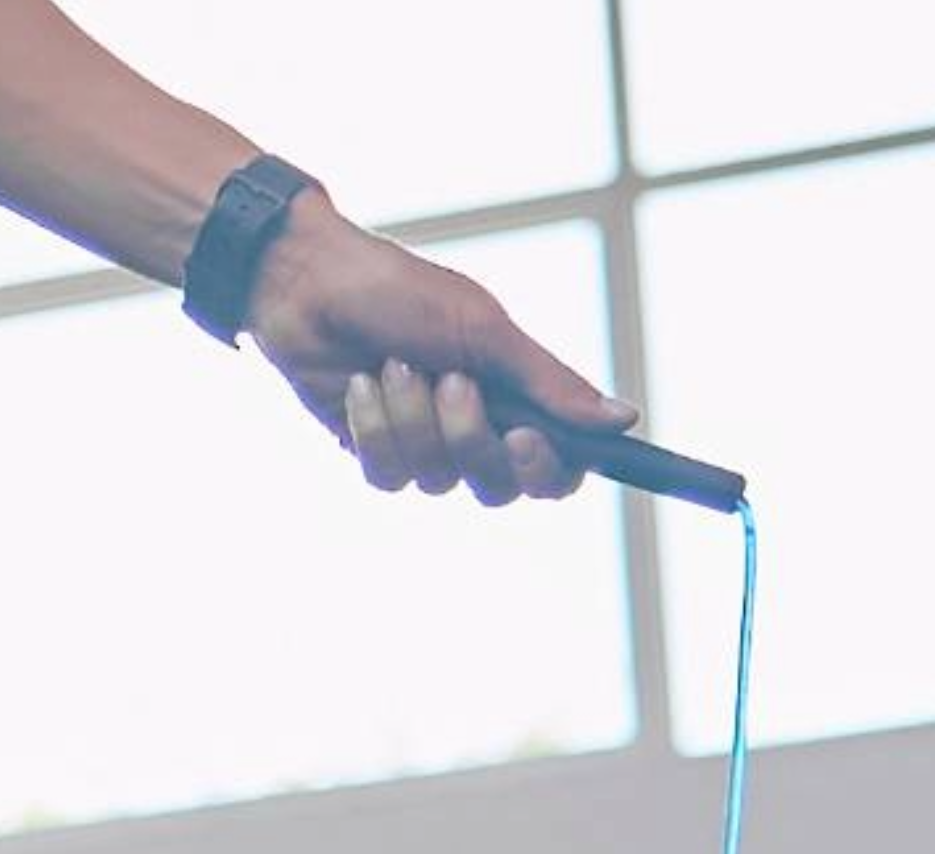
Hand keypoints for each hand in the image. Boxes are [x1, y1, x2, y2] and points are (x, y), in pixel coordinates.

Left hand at [241, 203, 629, 510]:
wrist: (310, 284)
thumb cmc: (400, 290)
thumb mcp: (484, 330)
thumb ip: (550, 381)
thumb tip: (624, 419)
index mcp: (516, 395)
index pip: (558, 467)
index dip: (551, 471)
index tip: (526, 439)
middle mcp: (477, 427)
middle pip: (501, 487)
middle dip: (472, 437)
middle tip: (452, 383)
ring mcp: (426, 443)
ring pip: (440, 480)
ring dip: (414, 418)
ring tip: (393, 363)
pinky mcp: (376, 452)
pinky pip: (390, 475)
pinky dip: (375, 426)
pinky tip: (359, 384)